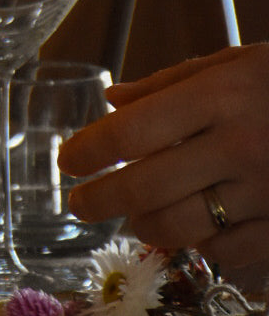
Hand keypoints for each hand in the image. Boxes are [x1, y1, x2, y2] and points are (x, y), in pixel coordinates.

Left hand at [57, 44, 268, 278]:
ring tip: (132, 217)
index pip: (133, 132)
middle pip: (146, 188)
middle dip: (100, 200)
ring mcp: (267, 192)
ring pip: (181, 228)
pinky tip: (196, 229)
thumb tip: (111, 101)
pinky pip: (227, 251)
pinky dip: (202, 244)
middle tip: (78, 203)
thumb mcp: (240, 63)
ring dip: (144, 226)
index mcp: (222, 96)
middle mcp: (241, 146)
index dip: (90, 150)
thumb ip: (172, 84)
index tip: (67, 161)